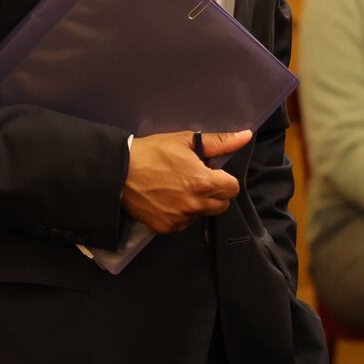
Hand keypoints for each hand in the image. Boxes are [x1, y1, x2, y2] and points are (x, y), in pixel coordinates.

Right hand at [122, 129, 251, 233]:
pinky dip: (181, 214)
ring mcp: (180, 218)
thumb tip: (245, 136)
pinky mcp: (166, 227)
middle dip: (215, 193)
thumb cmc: (153, 152)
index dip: (224, 179)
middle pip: (222, 205)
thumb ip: (219, 142)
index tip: (211, 173)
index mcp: (204, 183)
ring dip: (198, 204)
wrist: (119, 171)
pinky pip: (184, 223)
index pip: (232, 188)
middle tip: (196, 180)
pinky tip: (169, 199)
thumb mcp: (186, 141)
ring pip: (203, 214)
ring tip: (179, 188)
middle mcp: (194, 204)